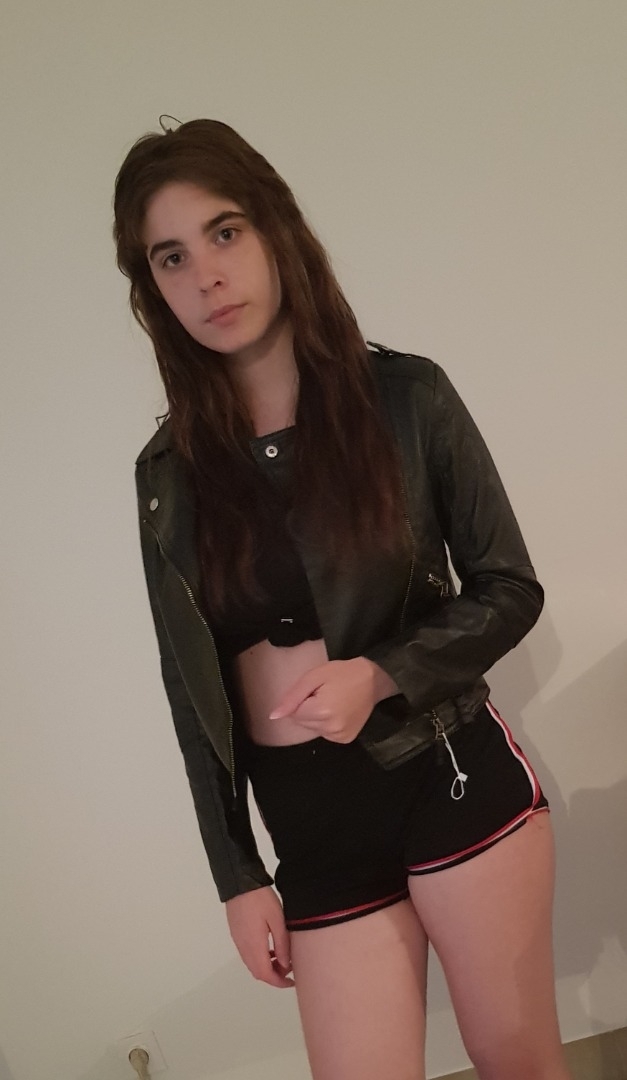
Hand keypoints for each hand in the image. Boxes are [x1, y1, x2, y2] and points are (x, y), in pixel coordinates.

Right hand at [225, 886, 293, 988]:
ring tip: (282, 957)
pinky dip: (259, 958)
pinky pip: (248, 954)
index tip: (291, 981)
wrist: (239, 883)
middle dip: (274, 976)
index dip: (279, 982)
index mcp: (254, 946)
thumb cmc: (261, 899)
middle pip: (257, 972)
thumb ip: (282, 944)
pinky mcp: (236, 934)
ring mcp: (238, 941)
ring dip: (266, 967)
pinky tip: (269, 947)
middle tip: (289, 968)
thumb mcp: (277, 920)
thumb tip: (285, 965)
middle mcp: (243, 947)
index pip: (265, 974)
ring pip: (252, 964)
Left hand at [269, 657, 398, 742]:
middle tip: (325, 694)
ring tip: (333, 702)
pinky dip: (328, 724)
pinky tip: (339, 711)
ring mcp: (340, 736)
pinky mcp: (346, 739)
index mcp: (321, 711)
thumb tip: (274, 716)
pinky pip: (326, 734)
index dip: (302, 700)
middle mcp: (330, 728)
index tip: (317, 690)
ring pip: (314, 729)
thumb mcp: (313, 677)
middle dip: (308, 709)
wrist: (373, 680)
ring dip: (317, 717)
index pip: (294, 714)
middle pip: (303, 723)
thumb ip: (292, 697)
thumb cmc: (342, 673)